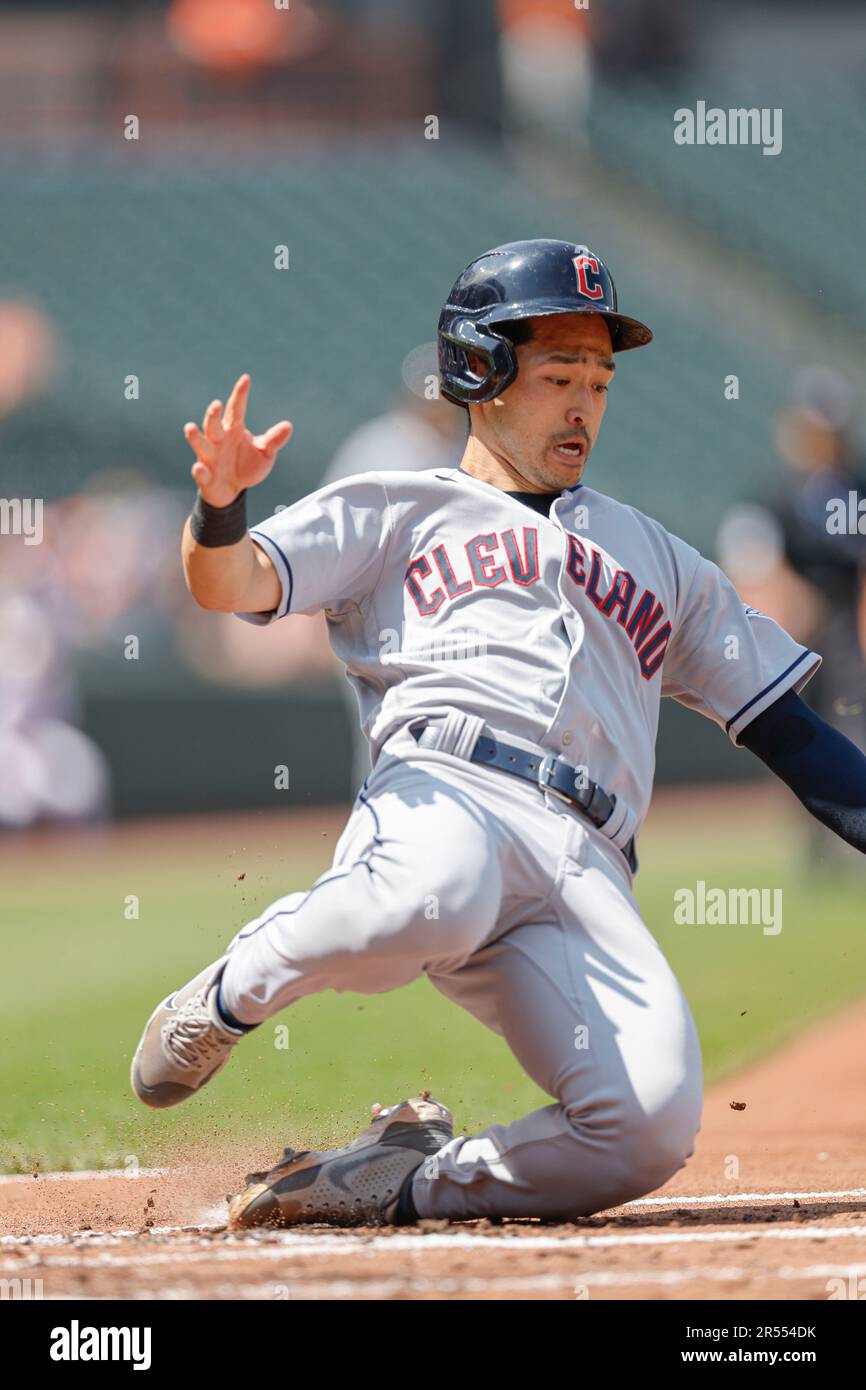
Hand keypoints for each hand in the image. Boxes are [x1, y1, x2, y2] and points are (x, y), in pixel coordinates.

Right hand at [183, 374, 292, 506]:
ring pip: (200, 444)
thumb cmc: (247, 466)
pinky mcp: (205, 476)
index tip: (246, 379)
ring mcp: (209, 457)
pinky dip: (199, 471)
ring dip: (195, 437)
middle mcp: (218, 440)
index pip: (237, 409)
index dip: (240, 395)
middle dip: (213, 415)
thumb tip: (288, 426)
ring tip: (190, 428)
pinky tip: (200, 467)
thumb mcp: (264, 454)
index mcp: (234, 430)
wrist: (232, 490)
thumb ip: (273, 441)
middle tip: (216, 404)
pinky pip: (201, 473)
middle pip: (213, 425)